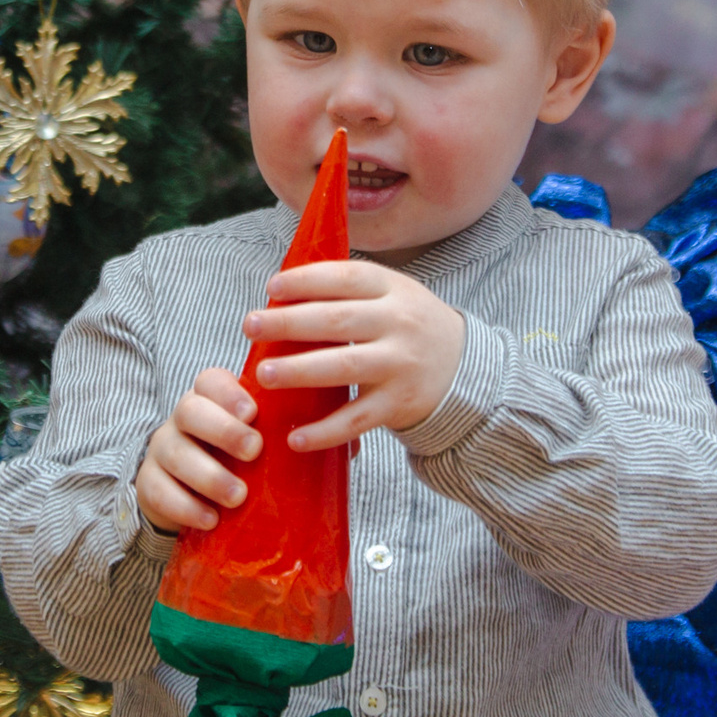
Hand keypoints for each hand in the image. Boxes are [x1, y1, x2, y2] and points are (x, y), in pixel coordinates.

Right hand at [135, 367, 263, 533]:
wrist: (188, 493)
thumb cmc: (233, 460)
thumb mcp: (251, 441)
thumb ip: (272, 433)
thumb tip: (317, 438)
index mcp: (209, 400)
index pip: (210, 381)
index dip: (229, 393)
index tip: (253, 412)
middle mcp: (181, 419)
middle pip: (190, 411)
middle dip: (224, 430)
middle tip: (254, 450)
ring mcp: (162, 449)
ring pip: (177, 454)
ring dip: (210, 476)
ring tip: (239, 496)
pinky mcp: (149, 483)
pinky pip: (159, 491)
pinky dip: (187, 507)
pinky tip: (211, 519)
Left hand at [243, 261, 465, 451]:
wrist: (466, 369)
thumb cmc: (410, 327)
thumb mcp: (392, 295)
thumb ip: (347, 292)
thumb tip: (280, 294)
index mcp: (392, 290)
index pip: (346, 278)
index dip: (307, 280)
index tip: (272, 287)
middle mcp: (399, 324)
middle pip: (338, 321)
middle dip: (289, 323)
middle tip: (250, 326)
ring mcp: (400, 366)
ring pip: (344, 367)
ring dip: (299, 371)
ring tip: (262, 374)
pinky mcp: (399, 405)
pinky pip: (357, 420)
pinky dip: (325, 431)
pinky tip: (294, 438)